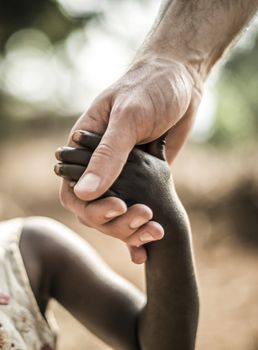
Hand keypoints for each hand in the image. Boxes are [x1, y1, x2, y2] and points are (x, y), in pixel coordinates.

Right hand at [59, 56, 201, 262]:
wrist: (181, 81)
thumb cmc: (150, 88)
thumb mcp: (128, 117)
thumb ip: (107, 155)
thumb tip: (83, 193)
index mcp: (85, 146)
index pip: (71, 187)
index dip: (86, 206)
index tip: (115, 207)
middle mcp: (101, 163)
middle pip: (93, 208)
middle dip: (114, 221)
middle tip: (143, 217)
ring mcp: (123, 173)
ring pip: (115, 213)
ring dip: (130, 229)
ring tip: (155, 232)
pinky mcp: (145, 179)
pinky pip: (137, 207)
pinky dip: (140, 229)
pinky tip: (148, 248)